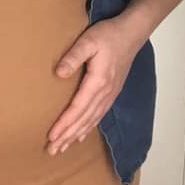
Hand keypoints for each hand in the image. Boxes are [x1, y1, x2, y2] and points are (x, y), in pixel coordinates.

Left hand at [45, 14, 146, 154]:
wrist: (132, 33)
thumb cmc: (109, 35)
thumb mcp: (88, 41)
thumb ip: (73, 56)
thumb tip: (58, 74)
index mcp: (98, 82)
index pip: (77, 109)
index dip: (64, 124)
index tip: (51, 136)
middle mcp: (105, 93)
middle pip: (83, 120)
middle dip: (67, 136)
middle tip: (52, 151)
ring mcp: (110, 95)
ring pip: (91, 121)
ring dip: (76, 135)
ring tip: (62, 148)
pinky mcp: (112, 92)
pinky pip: (98, 116)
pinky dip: (88, 128)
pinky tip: (81, 136)